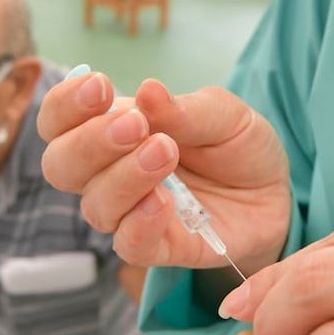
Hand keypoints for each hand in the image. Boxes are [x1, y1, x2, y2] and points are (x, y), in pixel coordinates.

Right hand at [38, 73, 291, 275]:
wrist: (274, 194)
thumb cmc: (236, 148)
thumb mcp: (225, 114)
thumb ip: (187, 108)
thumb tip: (148, 90)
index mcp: (111, 130)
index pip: (59, 121)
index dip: (65, 105)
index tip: (100, 87)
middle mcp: (109, 174)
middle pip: (61, 166)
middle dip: (90, 142)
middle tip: (136, 126)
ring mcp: (132, 213)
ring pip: (95, 206)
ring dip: (124, 178)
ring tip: (165, 152)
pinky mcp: (161, 247)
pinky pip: (130, 246)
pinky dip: (140, 223)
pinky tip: (164, 202)